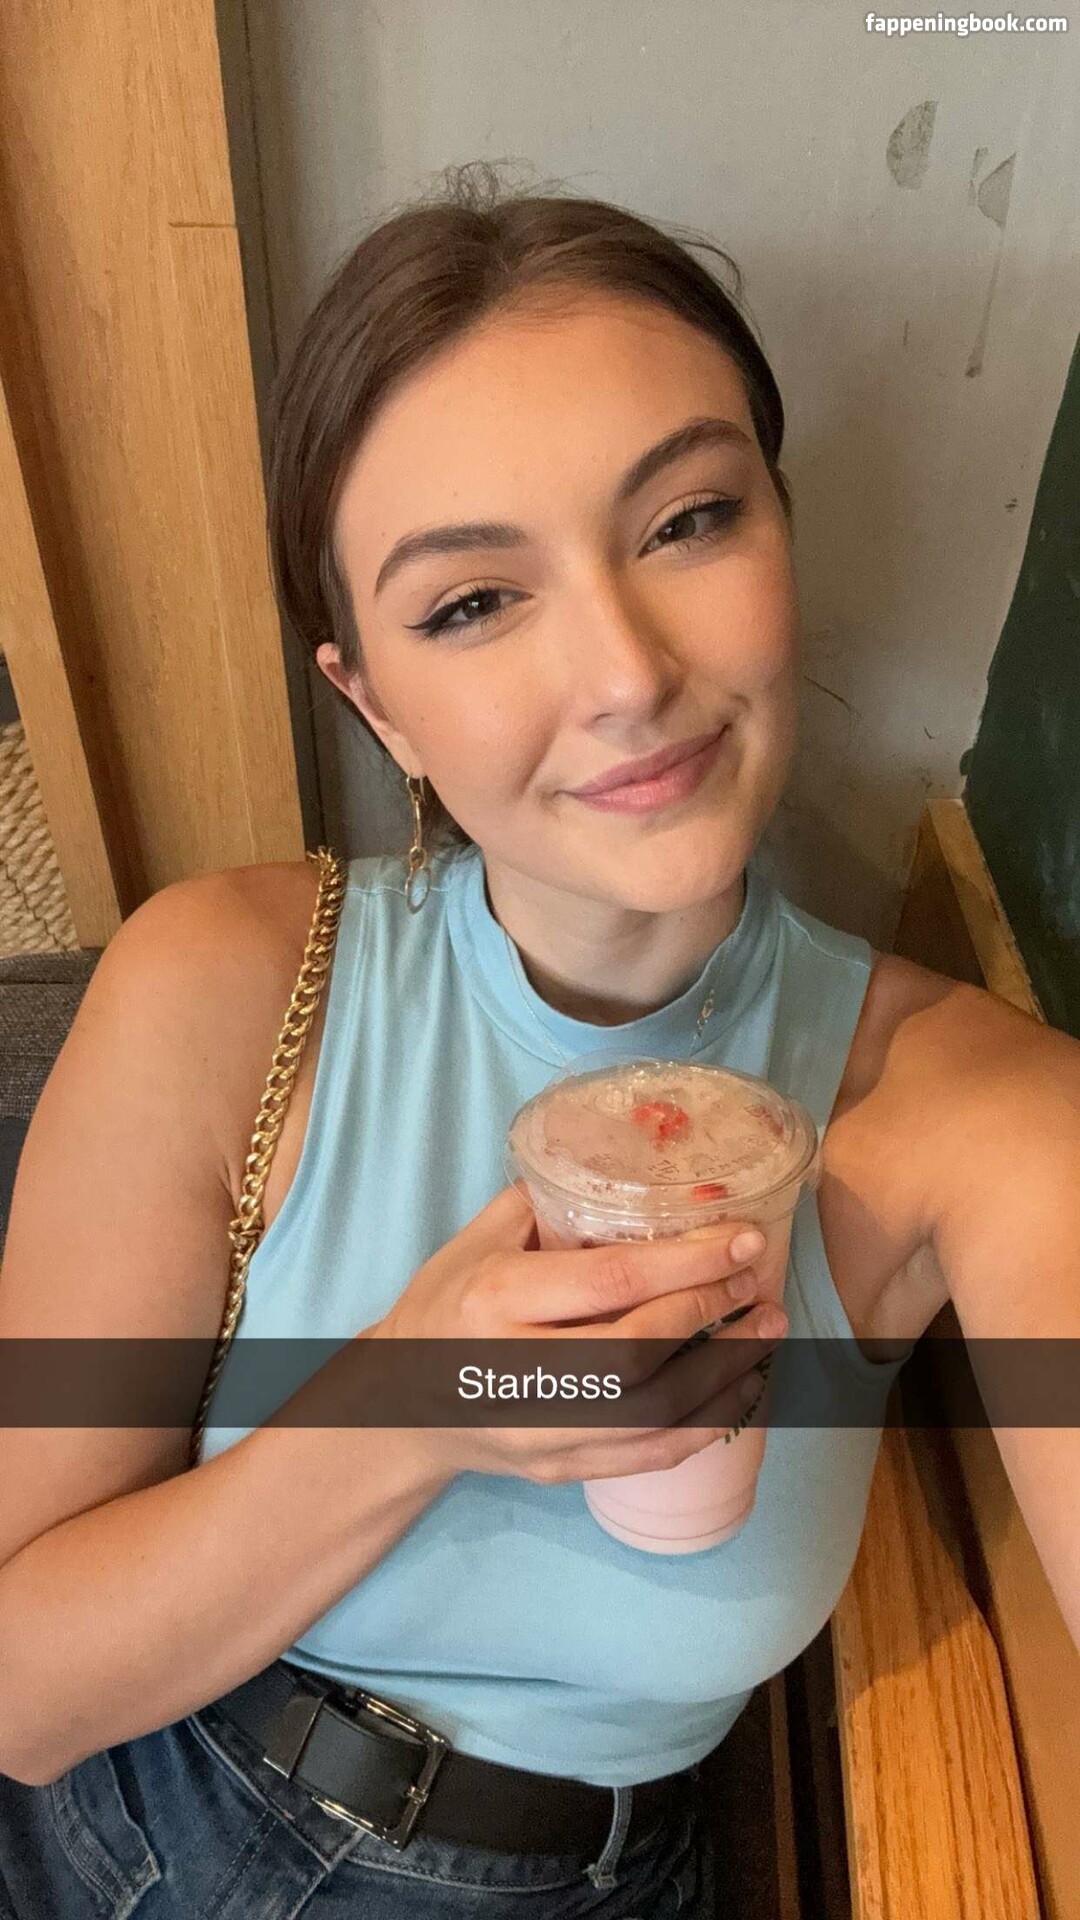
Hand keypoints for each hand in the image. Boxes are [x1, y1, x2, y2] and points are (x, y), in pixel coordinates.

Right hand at [374, 1183, 786, 1484]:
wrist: (399, 1405)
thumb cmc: (444, 1304)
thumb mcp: (475, 1240)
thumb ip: (546, 1205)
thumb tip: (636, 1170)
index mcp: (493, 1299)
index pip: (608, 1283)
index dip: (686, 1262)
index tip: (743, 1240)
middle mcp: (513, 1371)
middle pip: (636, 1352)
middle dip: (710, 1315)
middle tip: (759, 1284)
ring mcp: (538, 1430)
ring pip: (652, 1412)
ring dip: (724, 1373)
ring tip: (767, 1332)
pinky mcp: (559, 1469)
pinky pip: (648, 1455)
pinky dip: (705, 1422)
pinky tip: (740, 1388)